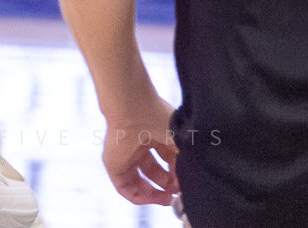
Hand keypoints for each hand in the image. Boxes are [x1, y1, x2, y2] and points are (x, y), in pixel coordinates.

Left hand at [102, 89, 178, 206]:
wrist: (132, 108)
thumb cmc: (157, 117)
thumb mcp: (177, 139)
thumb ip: (184, 159)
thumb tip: (192, 177)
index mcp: (154, 134)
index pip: (167, 159)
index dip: (177, 173)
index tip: (186, 184)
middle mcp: (140, 146)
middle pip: (154, 172)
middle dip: (167, 185)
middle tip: (178, 194)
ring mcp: (126, 157)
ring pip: (140, 182)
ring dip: (155, 195)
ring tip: (168, 200)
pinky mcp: (115, 167)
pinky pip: (126, 189)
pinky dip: (141, 198)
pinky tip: (154, 199)